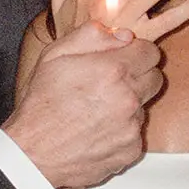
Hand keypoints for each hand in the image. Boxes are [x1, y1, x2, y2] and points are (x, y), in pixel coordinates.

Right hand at [1, 21, 162, 188]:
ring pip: (144, 106)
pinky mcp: (131, 150)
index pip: (151, 52)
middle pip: (155, 78)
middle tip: (110, 83)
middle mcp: (129, 98)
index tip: (123, 58)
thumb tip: (123, 35)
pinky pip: (136, 133)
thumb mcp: (54, 56)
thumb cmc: (40, 104)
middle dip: (138, 76)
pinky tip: (97, 131)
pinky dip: (122, 131)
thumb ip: (91, 36)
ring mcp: (132, 127)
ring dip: (128, 105)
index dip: (136, 52)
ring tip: (97, 110)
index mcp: (113, 70)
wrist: (33, 154)